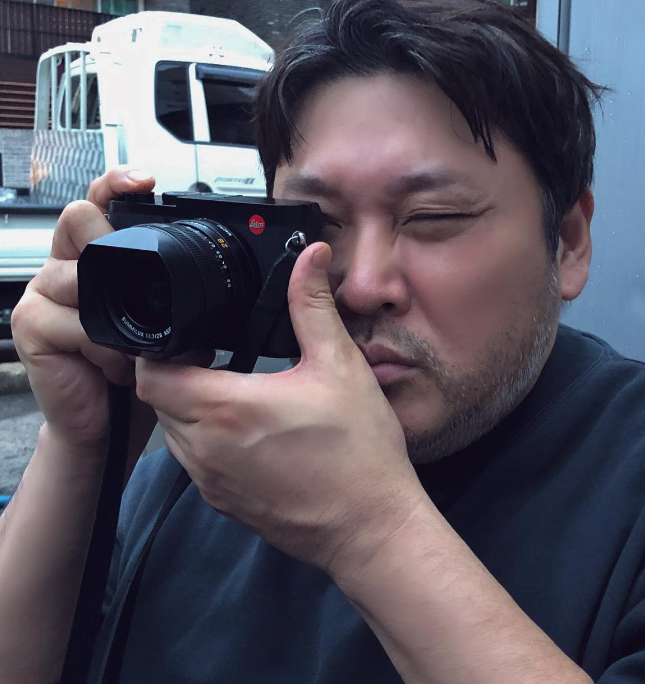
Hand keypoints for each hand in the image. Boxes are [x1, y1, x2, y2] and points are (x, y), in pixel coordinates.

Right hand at [11, 166, 156, 455]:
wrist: (104, 422)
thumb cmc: (132, 371)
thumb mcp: (163, 330)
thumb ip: (176, 305)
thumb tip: (216, 296)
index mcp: (94, 259)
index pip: (98, 204)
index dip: (117, 184)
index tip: (146, 182)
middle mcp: (64, 268)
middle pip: (78, 219)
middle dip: (111, 246)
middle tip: (136, 285)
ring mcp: (43, 295)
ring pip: (77, 275)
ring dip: (115, 318)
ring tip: (132, 349)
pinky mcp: (31, 326)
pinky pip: (73, 322)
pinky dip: (103, 349)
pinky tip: (113, 366)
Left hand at [134, 242, 428, 574]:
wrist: (372, 528)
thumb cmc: (360, 452)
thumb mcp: (340, 367)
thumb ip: (313, 306)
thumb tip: (312, 256)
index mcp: (227, 409)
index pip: (151, 374)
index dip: (159, 349)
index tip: (191, 336)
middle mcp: (206, 450)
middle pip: (157, 400)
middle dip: (174, 372)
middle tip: (211, 354)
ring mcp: (211, 481)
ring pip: (172, 431)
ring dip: (188, 404)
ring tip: (228, 387)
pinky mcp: (223, 502)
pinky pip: (192, 460)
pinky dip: (203, 436)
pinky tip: (244, 427)